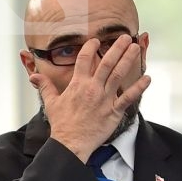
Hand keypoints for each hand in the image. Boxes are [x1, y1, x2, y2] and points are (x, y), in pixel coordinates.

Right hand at [29, 36, 150, 161]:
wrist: (71, 143)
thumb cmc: (62, 124)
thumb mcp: (51, 102)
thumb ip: (45, 86)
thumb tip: (34, 76)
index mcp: (78, 84)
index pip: (84, 59)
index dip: (90, 47)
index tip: (96, 40)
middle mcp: (93, 88)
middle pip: (107, 63)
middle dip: (117, 48)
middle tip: (126, 37)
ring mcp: (105, 99)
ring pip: (119, 75)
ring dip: (128, 60)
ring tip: (136, 48)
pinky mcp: (114, 111)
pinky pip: (128, 97)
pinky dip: (139, 88)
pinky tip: (147, 78)